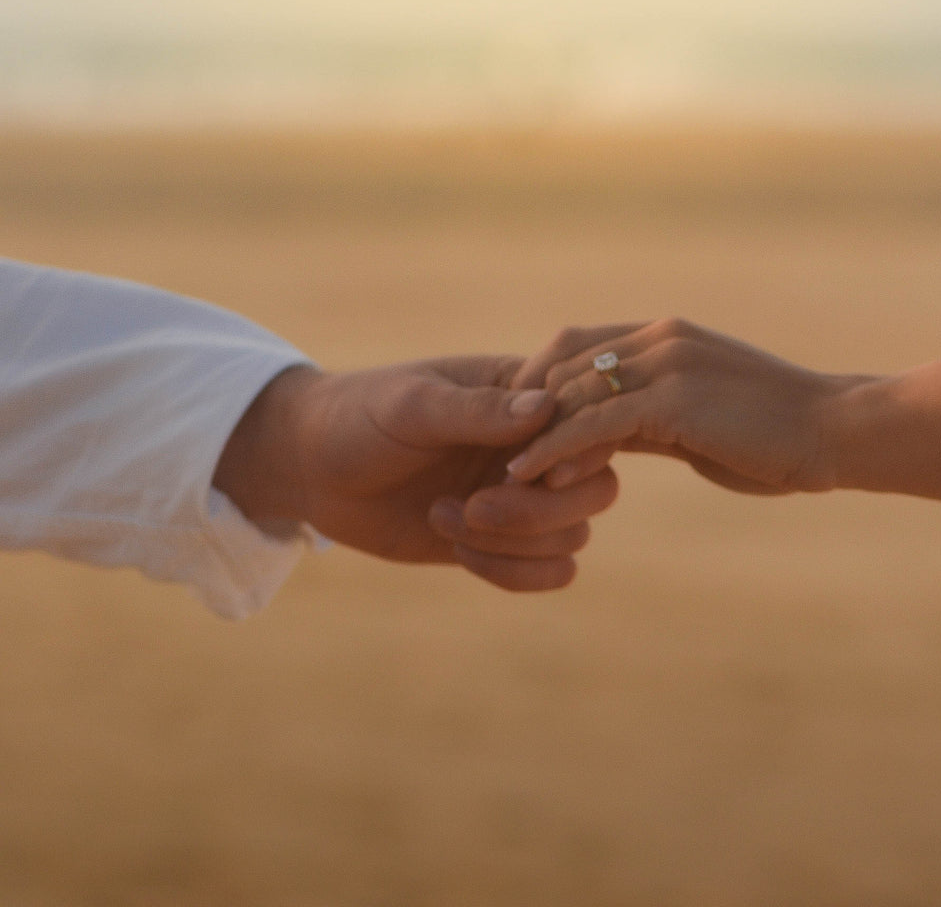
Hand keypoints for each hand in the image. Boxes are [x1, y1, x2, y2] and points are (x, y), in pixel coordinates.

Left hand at [214, 357, 617, 590]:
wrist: (315, 468)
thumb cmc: (361, 418)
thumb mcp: (413, 407)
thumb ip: (477, 411)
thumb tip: (545, 408)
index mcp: (523, 396)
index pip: (588, 425)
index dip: (573, 456)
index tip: (517, 469)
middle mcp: (534, 448)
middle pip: (596, 490)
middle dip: (539, 512)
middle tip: (475, 507)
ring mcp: (521, 496)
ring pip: (573, 537)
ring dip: (513, 543)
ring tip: (444, 519)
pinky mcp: (501, 541)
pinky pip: (549, 571)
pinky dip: (511, 573)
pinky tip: (457, 549)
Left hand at [507, 319, 863, 495]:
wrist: (836, 431)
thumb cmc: (772, 433)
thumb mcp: (699, 417)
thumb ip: (649, 417)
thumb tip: (606, 436)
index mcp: (664, 334)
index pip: (575, 343)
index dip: (536, 378)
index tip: (512, 422)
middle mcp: (658, 337)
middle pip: (562, 361)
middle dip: (522, 405)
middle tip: (490, 446)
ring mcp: (666, 362)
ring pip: (572, 391)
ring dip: (530, 431)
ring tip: (500, 469)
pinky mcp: (674, 399)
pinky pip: (594, 423)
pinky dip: (555, 448)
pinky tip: (528, 474)